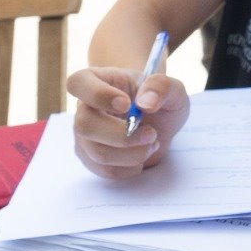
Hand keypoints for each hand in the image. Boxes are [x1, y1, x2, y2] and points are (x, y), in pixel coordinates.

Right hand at [63, 65, 190, 178]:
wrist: (158, 122)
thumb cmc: (159, 100)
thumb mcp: (172, 88)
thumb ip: (162, 87)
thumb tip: (146, 103)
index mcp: (97, 80)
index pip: (78, 83)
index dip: (98, 95)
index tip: (127, 104)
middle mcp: (84, 108)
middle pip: (84, 125)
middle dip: (123, 136)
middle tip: (151, 134)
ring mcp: (84, 136)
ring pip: (98, 153)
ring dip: (133, 154)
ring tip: (152, 143)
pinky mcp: (91, 158)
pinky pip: (106, 170)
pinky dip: (130, 167)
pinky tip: (142, 155)